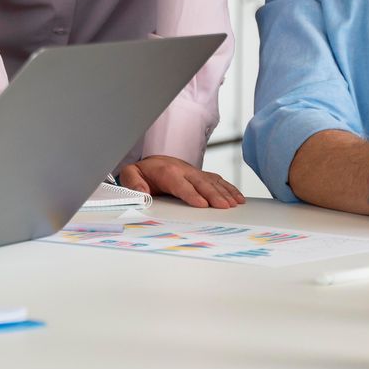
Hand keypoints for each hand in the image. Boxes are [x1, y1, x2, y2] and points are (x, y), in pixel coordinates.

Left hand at [115, 155, 244, 208]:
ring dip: (225, 192)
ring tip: (235, 204)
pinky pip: (217, 180)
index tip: (202, 204)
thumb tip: (141, 193)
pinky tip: (238, 198)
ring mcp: (194, 172)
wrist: (152, 162)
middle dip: (214, 195)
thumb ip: (133, 183)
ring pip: (212, 181)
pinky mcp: (201, 175)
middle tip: (224, 207)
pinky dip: (229, 188)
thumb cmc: (143, 172)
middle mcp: (184, 170)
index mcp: (167, 172)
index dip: (192, 194)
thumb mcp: (130, 175)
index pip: (181, 184)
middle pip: (201, 183)